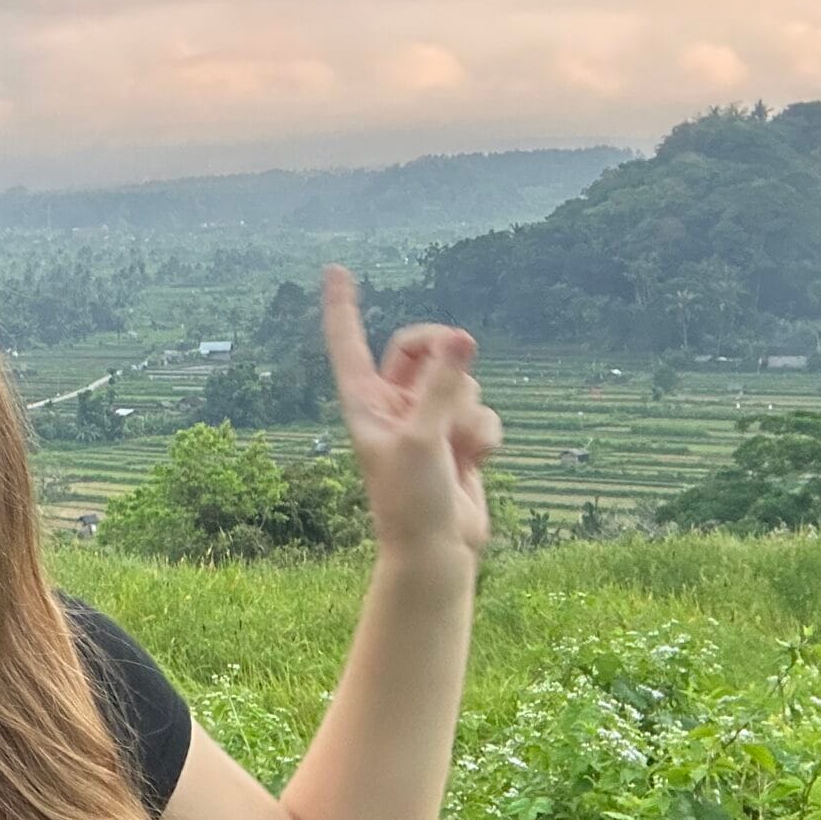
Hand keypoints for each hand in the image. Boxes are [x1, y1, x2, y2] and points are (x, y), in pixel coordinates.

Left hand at [319, 264, 503, 558]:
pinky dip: (485, 436)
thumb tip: (461, 339)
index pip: (350, 342)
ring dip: (469, 412)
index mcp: (364, 401)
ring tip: (456, 450)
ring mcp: (426, 420)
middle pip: (420, 348)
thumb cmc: (412, 501)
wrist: (436, 550)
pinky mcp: (457, 437)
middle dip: (444, 352)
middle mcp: (392, 405)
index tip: (335, 269)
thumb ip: (442, 386)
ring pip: (462, 382)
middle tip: (462, 350)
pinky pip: (483, 413)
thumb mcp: (423, 437)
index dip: (342, 306)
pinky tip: (475, 464)